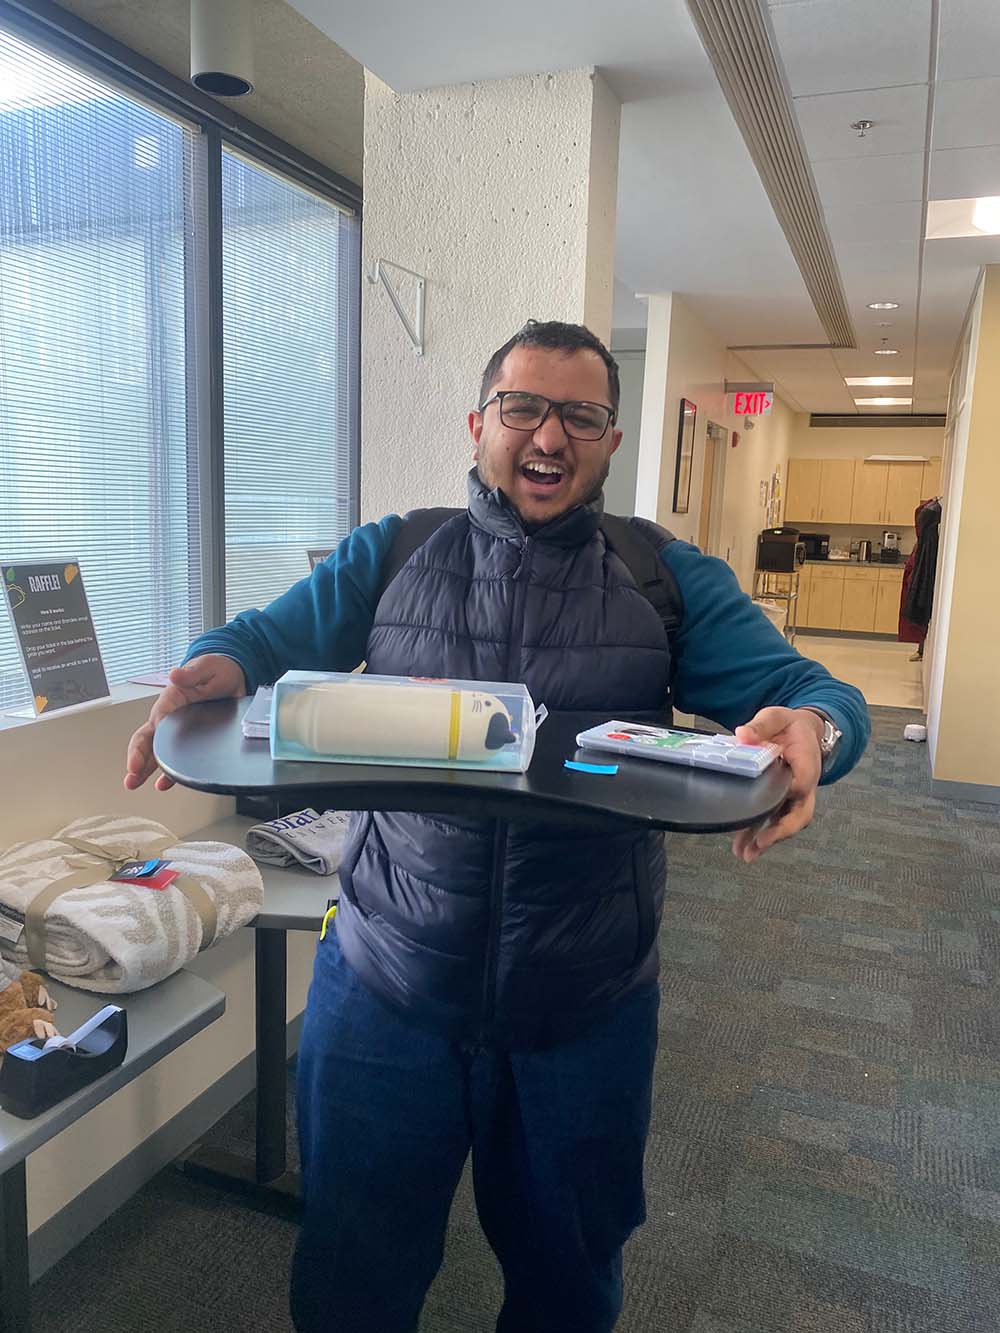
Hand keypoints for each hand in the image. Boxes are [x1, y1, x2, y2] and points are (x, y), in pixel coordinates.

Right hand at [123, 655, 246, 792]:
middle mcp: (169, 717)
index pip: (154, 724)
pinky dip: (169, 772)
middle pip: (147, 740)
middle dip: (136, 760)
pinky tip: (163, 784)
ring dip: (144, 769)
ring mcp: (177, 731)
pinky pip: (176, 758)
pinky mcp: (190, 740)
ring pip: (156, 752)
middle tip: (130, 777)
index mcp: (170, 701)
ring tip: (134, 783)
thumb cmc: (215, 669)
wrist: (232, 675)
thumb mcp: (206, 668)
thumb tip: (176, 674)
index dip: (145, 743)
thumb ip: (191, 673)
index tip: (136, 761)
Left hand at [730, 707, 823, 863]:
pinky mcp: (782, 802)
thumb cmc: (789, 725)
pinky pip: (775, 821)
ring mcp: (795, 797)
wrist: (803, 731)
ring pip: (788, 823)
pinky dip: (761, 835)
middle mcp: (804, 785)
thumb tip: (742, 734)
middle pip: (800, 814)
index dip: (788, 794)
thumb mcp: (775, 717)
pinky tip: (743, 847)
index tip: (769, 803)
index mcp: (806, 763)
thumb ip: (760, 726)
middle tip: (760, 844)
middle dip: (780, 832)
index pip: (802, 783)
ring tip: (746, 855)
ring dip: (768, 840)